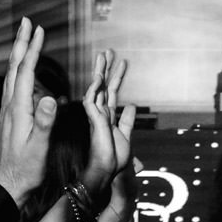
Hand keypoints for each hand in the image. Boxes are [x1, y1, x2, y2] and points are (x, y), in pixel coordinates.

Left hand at [0, 19, 55, 203]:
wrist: (9, 185)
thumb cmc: (26, 171)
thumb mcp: (38, 149)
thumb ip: (45, 123)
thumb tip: (50, 98)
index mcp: (18, 110)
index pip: (24, 72)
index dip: (32, 49)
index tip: (38, 29)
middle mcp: (10, 107)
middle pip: (14, 67)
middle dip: (22, 43)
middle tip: (28, 23)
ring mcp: (8, 112)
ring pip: (12, 75)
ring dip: (19, 54)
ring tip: (25, 39)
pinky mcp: (10, 118)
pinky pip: (13, 86)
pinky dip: (18, 70)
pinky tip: (22, 71)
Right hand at [77, 49, 135, 198]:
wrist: (108, 171)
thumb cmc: (114, 159)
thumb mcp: (126, 136)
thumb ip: (127, 121)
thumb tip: (130, 105)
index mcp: (108, 116)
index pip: (113, 92)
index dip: (117, 77)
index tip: (122, 62)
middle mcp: (101, 114)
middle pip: (103, 86)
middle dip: (106, 68)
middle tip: (108, 50)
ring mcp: (96, 116)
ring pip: (97, 88)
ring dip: (101, 71)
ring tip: (104, 54)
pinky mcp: (93, 121)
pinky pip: (91, 101)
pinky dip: (95, 89)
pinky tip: (99, 78)